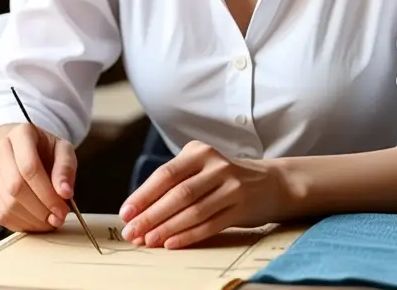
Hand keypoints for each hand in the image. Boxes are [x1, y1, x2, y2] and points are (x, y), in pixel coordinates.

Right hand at [0, 123, 77, 232]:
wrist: (19, 149)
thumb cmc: (44, 150)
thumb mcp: (62, 150)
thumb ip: (66, 168)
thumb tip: (65, 193)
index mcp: (20, 135)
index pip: (29, 167)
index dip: (47, 193)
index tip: (62, 209)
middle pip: (15, 188)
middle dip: (40, 209)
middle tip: (58, 218)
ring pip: (7, 205)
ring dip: (32, 220)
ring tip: (50, 221)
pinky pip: (1, 215)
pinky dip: (21, 224)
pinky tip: (36, 222)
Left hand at [118, 141, 287, 249]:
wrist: (269, 182)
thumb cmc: (223, 178)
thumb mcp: (200, 168)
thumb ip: (174, 183)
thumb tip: (138, 211)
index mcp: (199, 152)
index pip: (165, 175)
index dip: (143, 195)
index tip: (126, 213)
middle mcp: (216, 165)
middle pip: (177, 194)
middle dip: (151, 216)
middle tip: (132, 233)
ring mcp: (231, 185)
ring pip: (193, 211)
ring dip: (167, 229)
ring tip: (148, 241)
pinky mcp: (241, 205)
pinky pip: (210, 224)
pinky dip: (189, 236)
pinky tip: (172, 244)